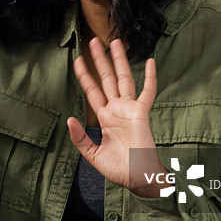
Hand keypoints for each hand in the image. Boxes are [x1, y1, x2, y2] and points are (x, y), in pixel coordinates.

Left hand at [68, 38, 166, 196]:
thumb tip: (69, 119)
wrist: (138, 179)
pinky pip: (148, 92)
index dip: (85, 75)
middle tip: (93, 41)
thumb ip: (80, 138)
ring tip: (115, 42)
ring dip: (119, 61)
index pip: (92, 91)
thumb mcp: (92, 154)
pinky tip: (150, 62)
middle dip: (100, 60)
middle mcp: (117, 109)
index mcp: (105, 117)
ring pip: (124, 79)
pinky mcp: (142, 113)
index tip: (77, 60)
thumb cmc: (119, 169)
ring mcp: (130, 109)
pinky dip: (150, 77)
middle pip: (106, 78)